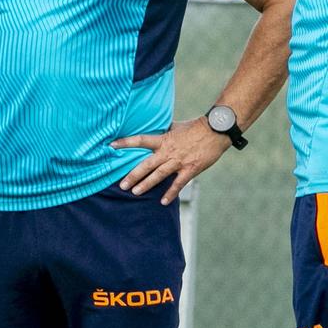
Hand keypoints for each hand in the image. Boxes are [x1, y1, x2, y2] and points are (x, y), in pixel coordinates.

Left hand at [111, 117, 230, 205]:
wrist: (216, 130)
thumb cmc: (197, 126)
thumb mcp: (177, 126)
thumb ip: (165, 130)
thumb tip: (156, 126)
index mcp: (164, 139)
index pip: (140, 140)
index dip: (125, 142)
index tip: (111, 146)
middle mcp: (168, 151)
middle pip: (147, 164)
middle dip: (133, 175)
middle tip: (122, 185)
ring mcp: (179, 161)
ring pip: (159, 175)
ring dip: (146, 184)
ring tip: (135, 192)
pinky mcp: (190, 169)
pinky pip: (178, 184)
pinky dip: (171, 193)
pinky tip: (163, 202)